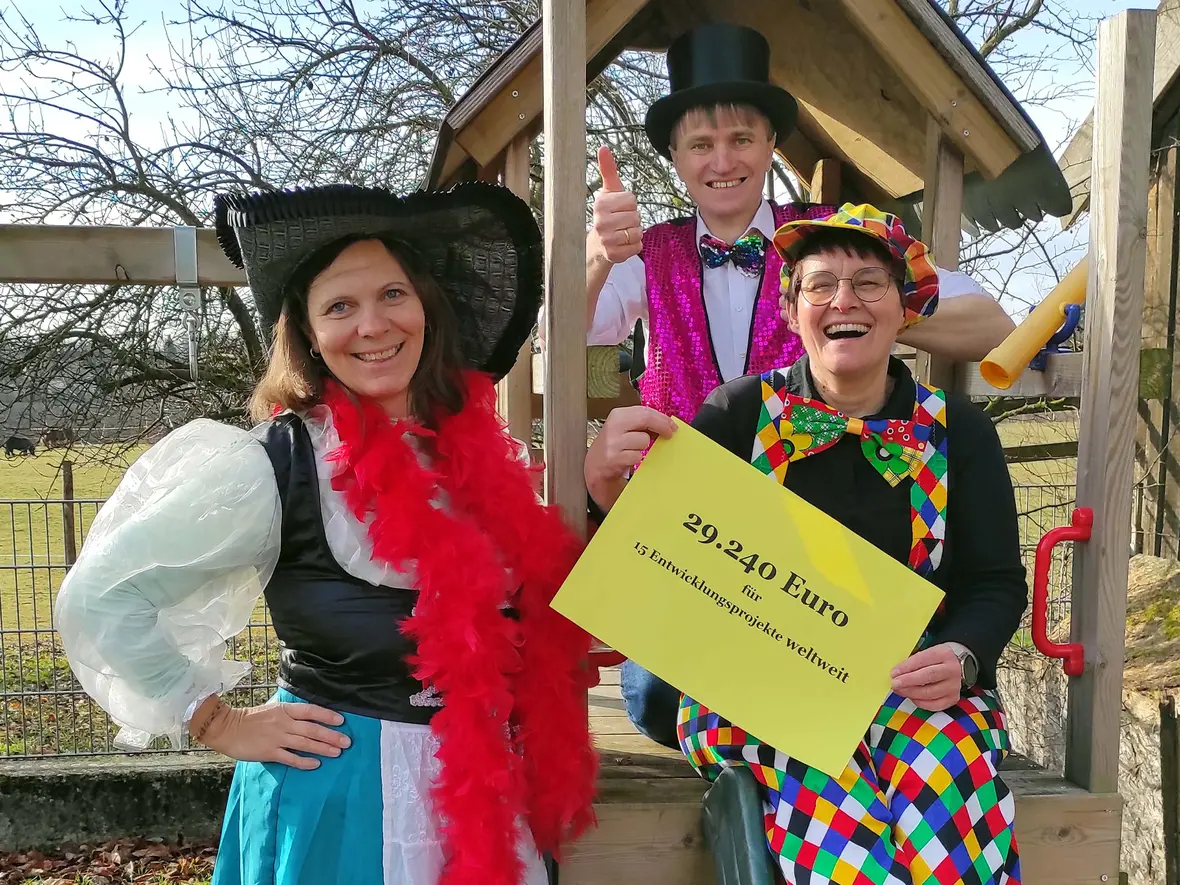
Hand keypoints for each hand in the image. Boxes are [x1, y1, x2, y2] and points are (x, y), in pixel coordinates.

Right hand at [196, 696, 351, 769]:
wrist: (227, 728)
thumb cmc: (250, 719)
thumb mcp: (272, 710)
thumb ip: (289, 714)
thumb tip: (308, 718)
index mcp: (284, 710)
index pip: (310, 711)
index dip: (327, 715)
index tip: (342, 720)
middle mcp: (284, 723)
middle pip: (312, 729)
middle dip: (331, 735)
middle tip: (347, 742)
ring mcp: (277, 738)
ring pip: (305, 743)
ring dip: (323, 748)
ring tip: (337, 752)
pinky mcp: (269, 752)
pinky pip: (290, 758)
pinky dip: (304, 761)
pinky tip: (316, 764)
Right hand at [585, 406, 675, 512]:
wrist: (594, 468)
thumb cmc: (613, 447)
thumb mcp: (623, 429)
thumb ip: (640, 424)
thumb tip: (665, 424)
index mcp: (617, 415)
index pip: (645, 410)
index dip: (662, 418)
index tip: (672, 426)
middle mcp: (614, 426)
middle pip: (645, 419)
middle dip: (662, 426)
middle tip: (670, 434)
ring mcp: (613, 443)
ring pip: (643, 440)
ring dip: (644, 447)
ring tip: (635, 450)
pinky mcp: (614, 459)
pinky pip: (637, 456)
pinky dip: (637, 459)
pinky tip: (629, 460)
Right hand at [589, 146, 642, 265]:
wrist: (597, 243)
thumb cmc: (608, 213)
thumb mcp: (609, 190)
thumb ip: (608, 169)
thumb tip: (603, 148)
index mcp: (600, 204)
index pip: (631, 200)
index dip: (629, 204)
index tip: (619, 208)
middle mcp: (601, 222)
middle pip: (636, 216)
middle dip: (632, 219)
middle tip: (621, 222)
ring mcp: (606, 239)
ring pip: (637, 231)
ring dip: (634, 232)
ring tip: (622, 232)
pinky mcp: (613, 254)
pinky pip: (637, 247)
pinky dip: (634, 246)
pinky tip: (623, 244)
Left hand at [890, 643, 962, 711]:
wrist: (958, 665)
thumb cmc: (936, 659)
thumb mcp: (927, 653)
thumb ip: (913, 662)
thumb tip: (896, 674)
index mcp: (944, 654)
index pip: (923, 660)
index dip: (907, 667)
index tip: (894, 673)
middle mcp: (952, 670)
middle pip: (928, 676)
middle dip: (908, 681)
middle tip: (895, 684)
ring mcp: (954, 686)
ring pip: (931, 692)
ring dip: (912, 693)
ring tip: (900, 690)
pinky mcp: (953, 698)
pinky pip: (935, 705)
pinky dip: (921, 702)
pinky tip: (912, 697)